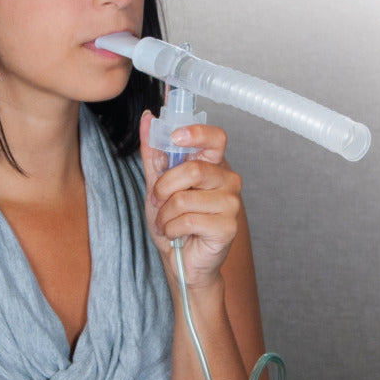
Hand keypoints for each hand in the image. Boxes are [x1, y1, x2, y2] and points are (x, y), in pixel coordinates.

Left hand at [139, 110, 243, 290]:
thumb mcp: (156, 184)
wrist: (180, 261)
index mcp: (213, 165)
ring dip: (165, 214)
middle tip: (157, 200)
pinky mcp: (228, 227)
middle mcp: (227, 180)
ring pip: (185, 198)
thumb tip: (148, 118)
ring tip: (167, 222)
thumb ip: (153, 153)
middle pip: (193, 169)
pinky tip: (176, 234)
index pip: (216, 137)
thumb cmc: (173, 222)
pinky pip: (189, 220)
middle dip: (164, 187)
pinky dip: (172, 229)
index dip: (196, 133)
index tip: (174, 136)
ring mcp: (231, 204)